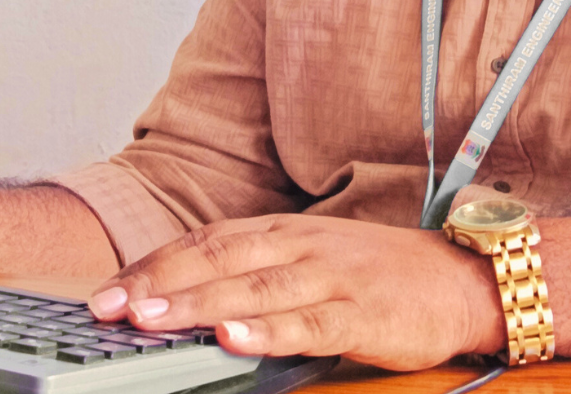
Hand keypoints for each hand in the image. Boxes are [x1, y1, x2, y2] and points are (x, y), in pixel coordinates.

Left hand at [87, 213, 504, 369]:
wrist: (461, 277)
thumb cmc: (384, 272)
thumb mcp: (320, 256)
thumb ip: (266, 268)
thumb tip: (199, 292)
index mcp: (293, 232)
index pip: (213, 239)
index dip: (160, 262)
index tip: (111, 288)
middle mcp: (307, 247)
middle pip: (225, 257)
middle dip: (163, 280)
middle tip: (109, 305)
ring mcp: (334, 278)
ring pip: (258, 287)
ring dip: (201, 302)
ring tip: (152, 318)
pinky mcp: (362, 313)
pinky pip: (310, 322)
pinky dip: (269, 330)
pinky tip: (234, 338)